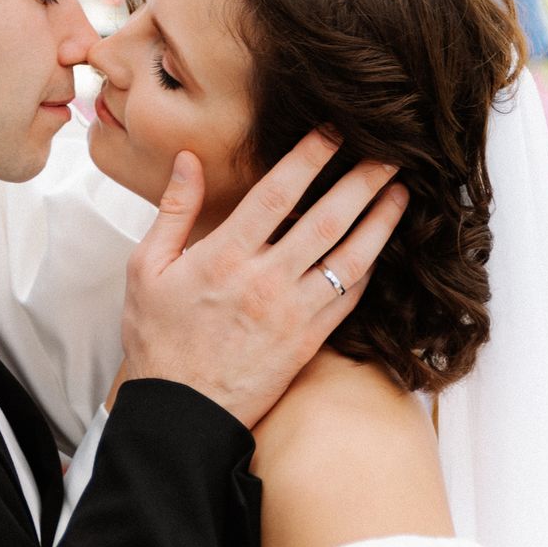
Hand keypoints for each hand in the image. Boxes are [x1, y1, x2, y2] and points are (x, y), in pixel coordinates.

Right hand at [120, 132, 408, 433]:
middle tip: (389, 153)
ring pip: (347, 261)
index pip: (277, 193)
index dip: (309, 157)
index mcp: (225, 256)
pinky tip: (380, 249)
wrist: (179, 415)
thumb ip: (174, 210)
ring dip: (378, 224)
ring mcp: (291, 314)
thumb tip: (189, 160)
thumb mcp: (147, 267)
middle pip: (325, 221)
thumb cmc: (158, 338)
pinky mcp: (307, 343)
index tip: (333, 130)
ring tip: (400, 194)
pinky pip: (348, 301)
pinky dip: (368, 271)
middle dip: (360, 182)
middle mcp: (265, 281)